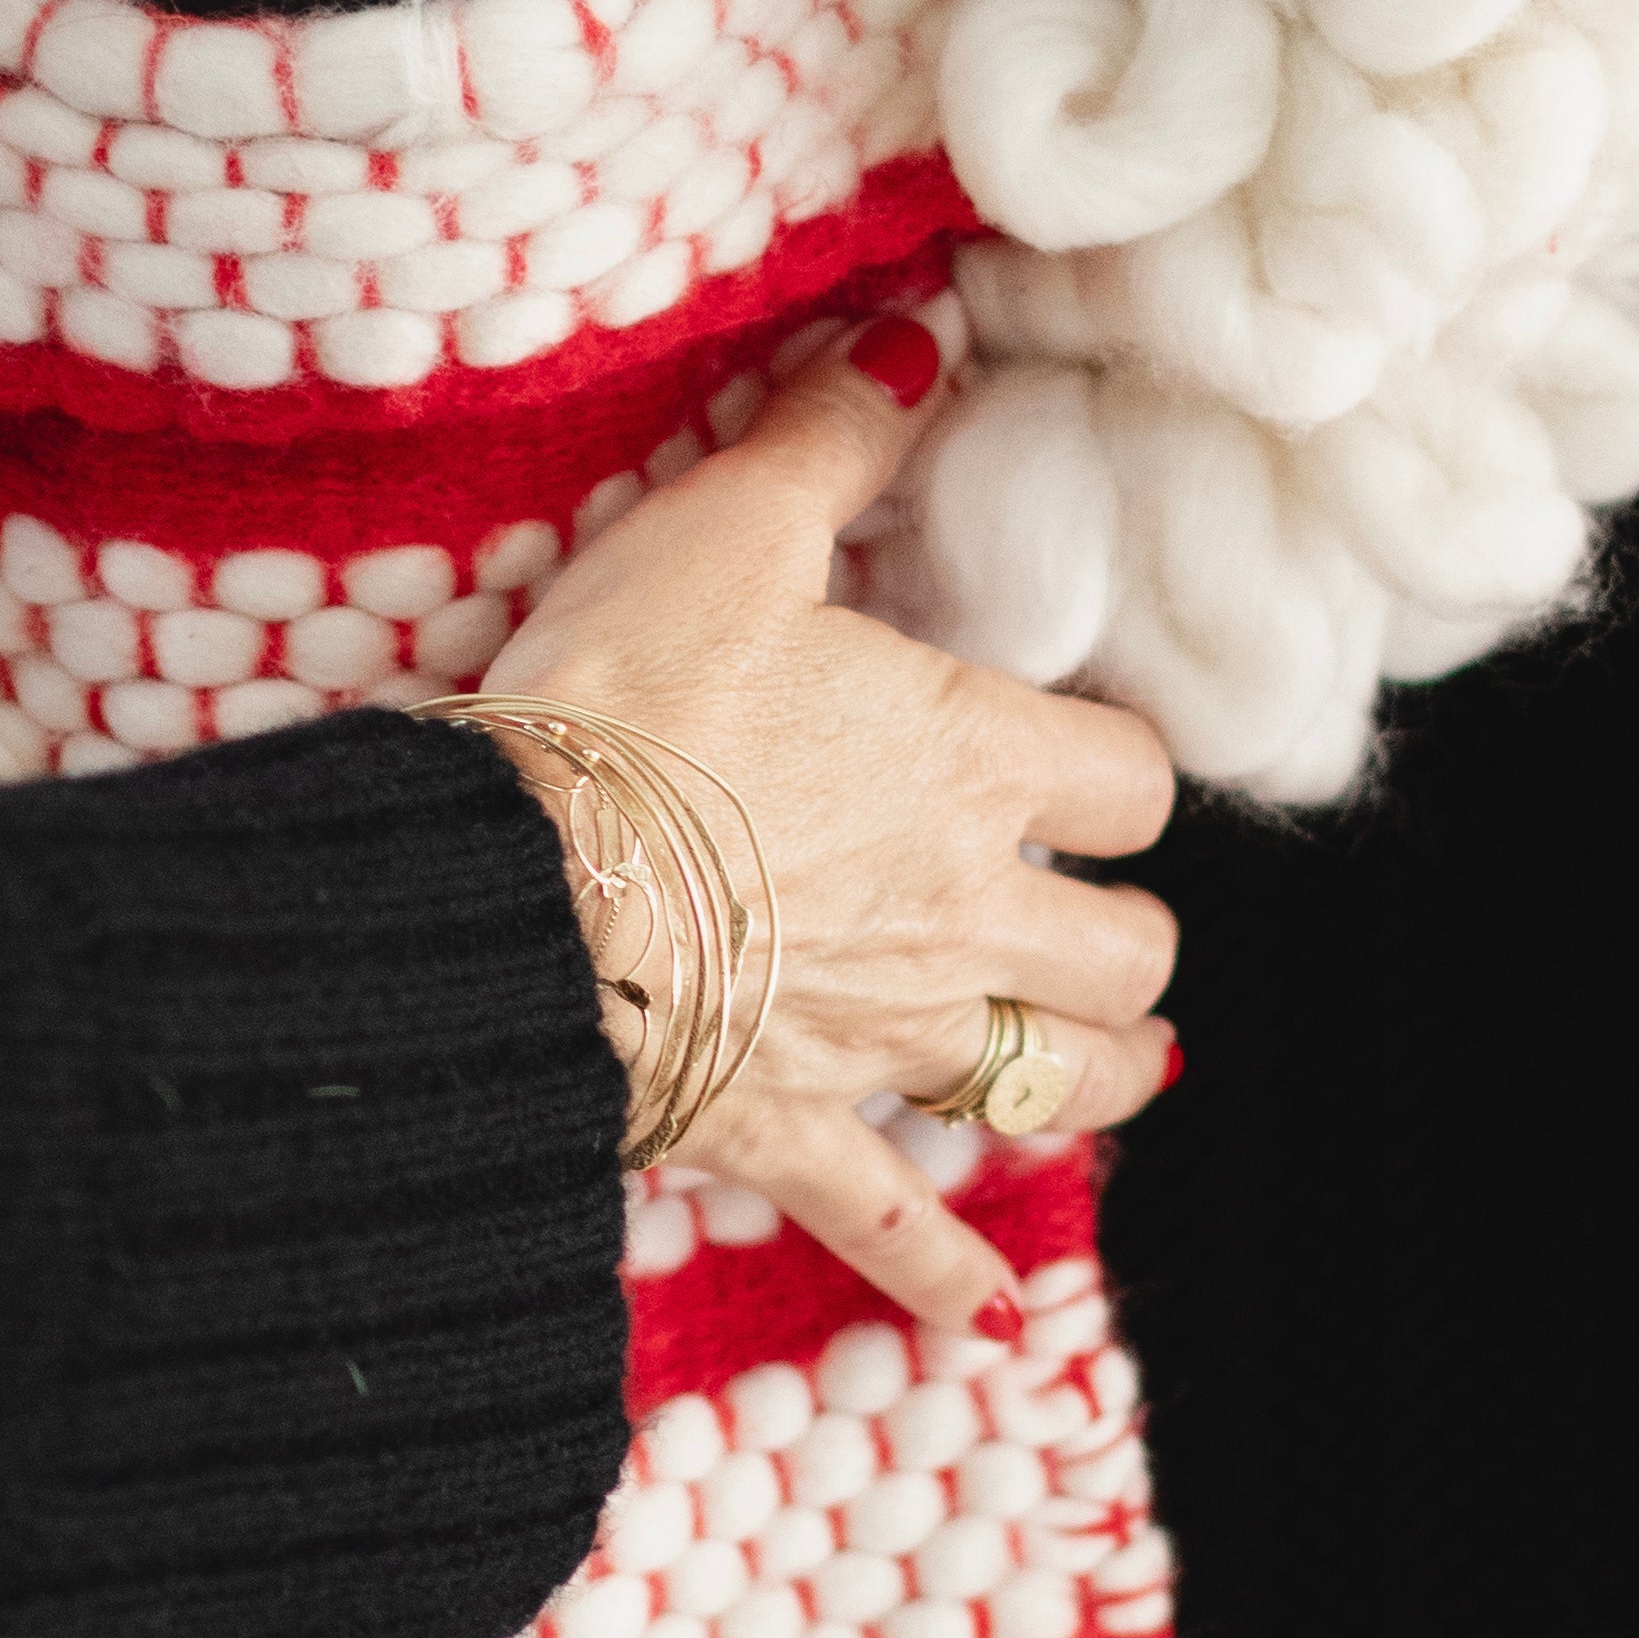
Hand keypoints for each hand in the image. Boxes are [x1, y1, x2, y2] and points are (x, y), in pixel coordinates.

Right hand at [472, 324, 1180, 1334]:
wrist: (508, 890)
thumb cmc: (622, 702)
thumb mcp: (725, 533)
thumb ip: (835, 436)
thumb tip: (927, 329)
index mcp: (968, 765)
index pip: (1130, 780)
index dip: (1119, 769)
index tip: (1083, 761)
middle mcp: (963, 919)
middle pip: (1128, 955)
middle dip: (1124, 940)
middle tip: (1094, 920)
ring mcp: (884, 1042)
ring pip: (1060, 1086)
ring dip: (1099, 1078)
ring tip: (1116, 1069)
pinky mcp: (789, 1133)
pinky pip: (894, 1229)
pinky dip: (942, 1270)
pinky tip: (981, 1308)